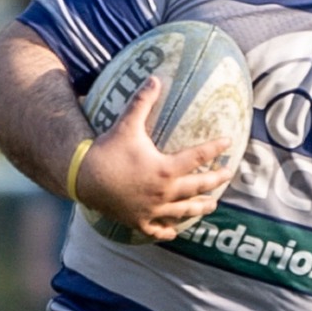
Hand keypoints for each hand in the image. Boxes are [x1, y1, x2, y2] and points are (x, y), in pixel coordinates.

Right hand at [75, 77, 239, 240]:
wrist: (82, 178)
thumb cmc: (107, 150)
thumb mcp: (127, 124)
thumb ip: (142, 102)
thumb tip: (154, 78)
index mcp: (166, 169)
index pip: (199, 157)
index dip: (215, 148)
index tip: (229, 142)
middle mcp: (164, 192)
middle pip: (198, 187)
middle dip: (216, 180)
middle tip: (228, 174)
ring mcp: (153, 209)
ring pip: (184, 211)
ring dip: (200, 207)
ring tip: (212, 205)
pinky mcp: (139, 220)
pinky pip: (157, 229)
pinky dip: (167, 231)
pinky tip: (174, 231)